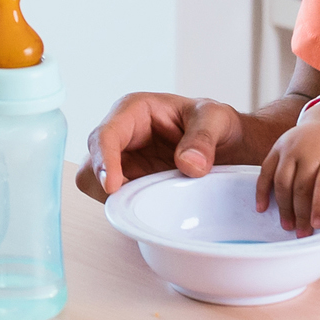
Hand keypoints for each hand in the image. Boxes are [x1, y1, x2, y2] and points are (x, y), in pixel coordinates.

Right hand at [80, 93, 269, 202]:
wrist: (229, 144)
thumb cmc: (216, 123)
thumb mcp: (216, 119)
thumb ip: (203, 139)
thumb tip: (189, 165)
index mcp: (134, 111)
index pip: (105, 135)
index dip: (104, 160)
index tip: (112, 186)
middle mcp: (121, 136)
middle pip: (91, 165)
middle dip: (105, 185)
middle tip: (134, 201)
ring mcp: (124, 162)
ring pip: (97, 187)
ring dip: (119, 199)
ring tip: (152, 201)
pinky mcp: (132, 183)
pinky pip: (118, 201)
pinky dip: (129, 208)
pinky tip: (153, 206)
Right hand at [260, 105, 319, 234]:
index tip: (317, 225)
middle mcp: (311, 151)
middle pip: (301, 187)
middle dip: (300, 213)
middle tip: (302, 233)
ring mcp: (291, 148)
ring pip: (282, 181)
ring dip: (283, 207)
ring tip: (287, 225)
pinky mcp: (277, 148)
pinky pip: (265, 172)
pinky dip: (262, 191)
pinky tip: (262, 208)